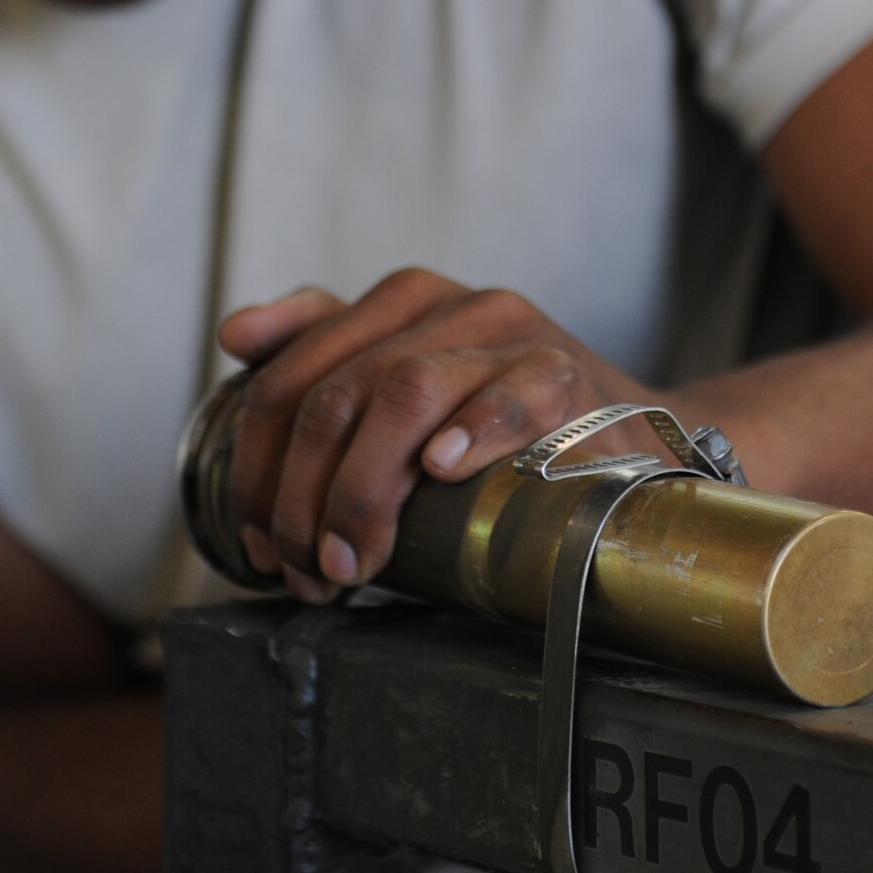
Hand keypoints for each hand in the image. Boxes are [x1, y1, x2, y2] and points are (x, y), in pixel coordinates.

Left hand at [216, 268, 664, 602]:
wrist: (638, 435)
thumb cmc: (508, 417)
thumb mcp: (413, 374)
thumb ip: (324, 348)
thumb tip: (234, 333)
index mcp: (401, 301)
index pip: (292, 377)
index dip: (259, 468)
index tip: (257, 542)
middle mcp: (450, 306)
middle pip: (336, 394)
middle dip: (303, 497)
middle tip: (308, 571)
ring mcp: (511, 335)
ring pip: (403, 390)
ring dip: (363, 488)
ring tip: (354, 561)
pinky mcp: (568, 374)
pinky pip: (512, 394)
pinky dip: (470, 430)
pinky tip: (440, 472)